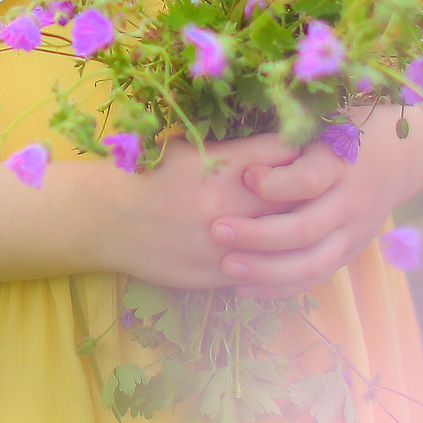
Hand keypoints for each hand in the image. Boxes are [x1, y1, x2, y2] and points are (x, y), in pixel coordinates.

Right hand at [106, 132, 301, 289]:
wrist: (103, 217)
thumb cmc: (147, 173)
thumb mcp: (190, 149)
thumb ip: (237, 153)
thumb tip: (284, 151)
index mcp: (225, 165)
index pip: (290, 153)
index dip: (306, 150)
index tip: (311, 153)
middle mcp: (230, 204)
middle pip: (297, 199)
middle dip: (311, 192)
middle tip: (319, 189)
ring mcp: (224, 244)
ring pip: (283, 242)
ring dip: (296, 233)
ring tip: (303, 224)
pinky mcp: (214, 274)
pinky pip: (261, 272)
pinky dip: (272, 262)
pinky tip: (275, 254)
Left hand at [210, 106, 422, 298]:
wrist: (404, 155)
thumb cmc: (347, 128)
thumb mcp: (325, 118)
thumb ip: (288, 130)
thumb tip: (233, 136)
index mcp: (341, 162)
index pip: (309, 180)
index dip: (275, 182)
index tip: (243, 176)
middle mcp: (351, 201)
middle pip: (306, 229)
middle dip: (259, 234)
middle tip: (217, 230)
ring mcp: (353, 232)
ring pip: (311, 262)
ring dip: (267, 270)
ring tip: (228, 267)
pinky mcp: (350, 252)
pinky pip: (315, 277)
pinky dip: (281, 287)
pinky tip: (245, 289)